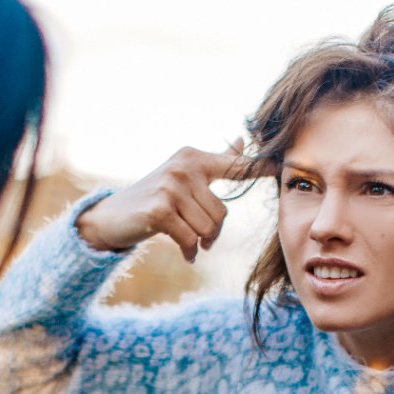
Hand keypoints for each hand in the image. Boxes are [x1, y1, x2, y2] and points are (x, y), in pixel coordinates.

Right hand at [75, 144, 248, 261]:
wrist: (112, 217)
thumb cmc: (154, 197)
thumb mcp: (186, 176)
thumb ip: (217, 162)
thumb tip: (241, 140)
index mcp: (194, 158)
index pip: (233, 165)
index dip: (258, 168)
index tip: (281, 165)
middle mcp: (183, 167)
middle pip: (221, 213)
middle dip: (212, 231)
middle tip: (198, 235)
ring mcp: (170, 187)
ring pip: (207, 228)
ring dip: (200, 242)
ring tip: (187, 241)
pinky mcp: (159, 210)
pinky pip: (190, 239)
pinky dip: (188, 251)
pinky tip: (184, 253)